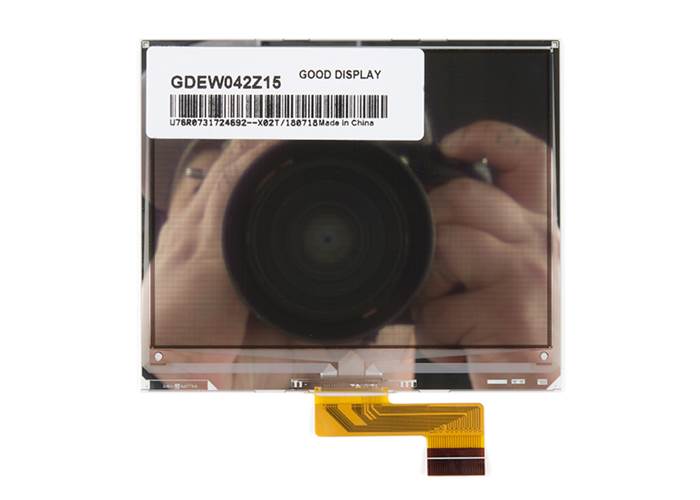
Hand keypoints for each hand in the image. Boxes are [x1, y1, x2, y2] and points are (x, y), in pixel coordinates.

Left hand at [413, 121, 558, 350]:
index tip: (450, 143)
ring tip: (449, 314)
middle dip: (428, 228)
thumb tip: (429, 215)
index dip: (488, 136)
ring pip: (444, 247)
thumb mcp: (504, 274)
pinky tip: (457, 342)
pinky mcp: (513, 313)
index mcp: (538, 229)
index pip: (528, 159)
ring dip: (429, 287)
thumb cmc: (513, 329)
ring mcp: (530, 276)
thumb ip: (479, 237)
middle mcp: (543, 244)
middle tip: (434, 274)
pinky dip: (433, 331)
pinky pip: (438, 308)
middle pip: (463, 197)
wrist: (533, 388)